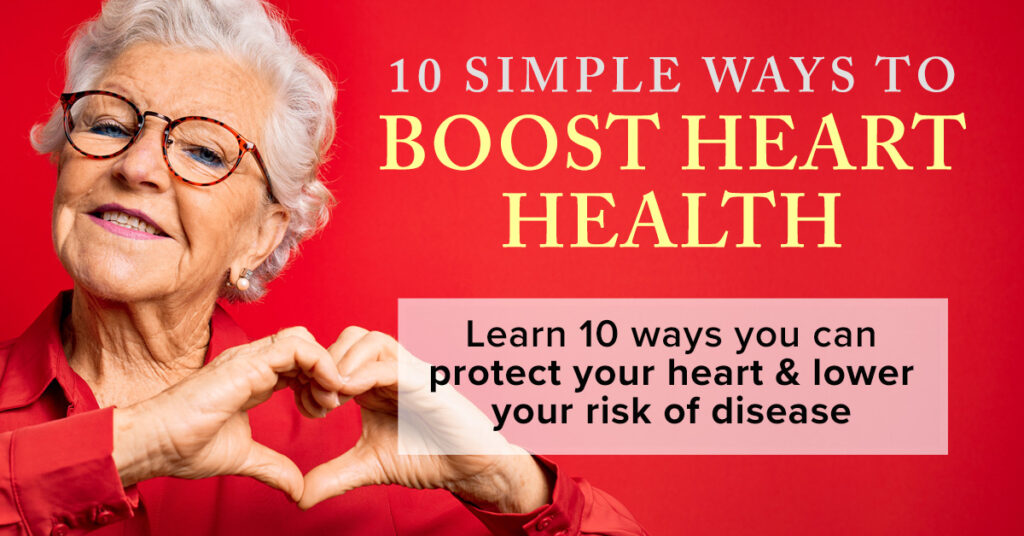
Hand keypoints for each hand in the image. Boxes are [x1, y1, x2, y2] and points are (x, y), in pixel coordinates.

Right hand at [112, 327, 344, 500]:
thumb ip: (273, 467)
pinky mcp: (247, 363)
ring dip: (326, 367)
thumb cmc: (183, 447)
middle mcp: (253, 362)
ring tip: (328, 400)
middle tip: (330, 405)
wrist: (152, 444)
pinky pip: (297, 347)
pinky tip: (325, 391)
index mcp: (253, 378)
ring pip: (304, 340)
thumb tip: (297, 489)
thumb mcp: (243, 458)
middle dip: (326, 372)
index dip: (317, 382)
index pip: (297, 363)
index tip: (322, 411)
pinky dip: (320, 364)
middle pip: (305, 346)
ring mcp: (249, 359)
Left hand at [298, 327, 552, 512]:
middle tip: (318, 398)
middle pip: (352, 336)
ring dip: (344, 362)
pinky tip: (350, 395)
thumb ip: (335, 475)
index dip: (315, 373)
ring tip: (333, 396)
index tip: (305, 406)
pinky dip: (365, 374)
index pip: (338, 354)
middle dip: (327, 361)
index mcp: (375, 383)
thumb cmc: (428, 458)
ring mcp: (411, 373)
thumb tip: (299, 497)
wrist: (470, 468)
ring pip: (371, 340)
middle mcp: (392, 371)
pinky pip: (392, 365)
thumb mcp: (369, 466)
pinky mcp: (427, 383)